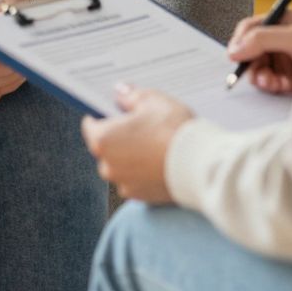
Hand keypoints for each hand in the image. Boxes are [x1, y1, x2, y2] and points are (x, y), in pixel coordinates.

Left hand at [80, 84, 192, 203]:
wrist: (200, 164)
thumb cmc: (173, 130)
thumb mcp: (152, 100)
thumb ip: (130, 96)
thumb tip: (121, 93)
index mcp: (103, 140)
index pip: (91, 126)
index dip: (103, 116)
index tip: (114, 112)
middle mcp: (108, 166)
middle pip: (106, 148)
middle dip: (120, 138)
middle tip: (142, 127)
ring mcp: (124, 184)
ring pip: (122, 166)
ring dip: (132, 157)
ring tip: (155, 145)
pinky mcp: (141, 197)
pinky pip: (137, 181)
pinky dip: (144, 172)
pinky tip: (161, 162)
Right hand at [227, 8, 291, 94]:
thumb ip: (263, 39)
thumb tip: (234, 50)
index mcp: (281, 20)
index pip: (250, 27)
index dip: (240, 41)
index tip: (234, 56)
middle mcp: (280, 38)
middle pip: (250, 51)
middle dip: (253, 64)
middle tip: (258, 77)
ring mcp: (283, 58)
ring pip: (257, 68)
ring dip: (262, 77)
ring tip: (273, 84)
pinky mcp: (287, 77)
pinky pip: (268, 82)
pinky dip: (272, 85)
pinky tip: (283, 86)